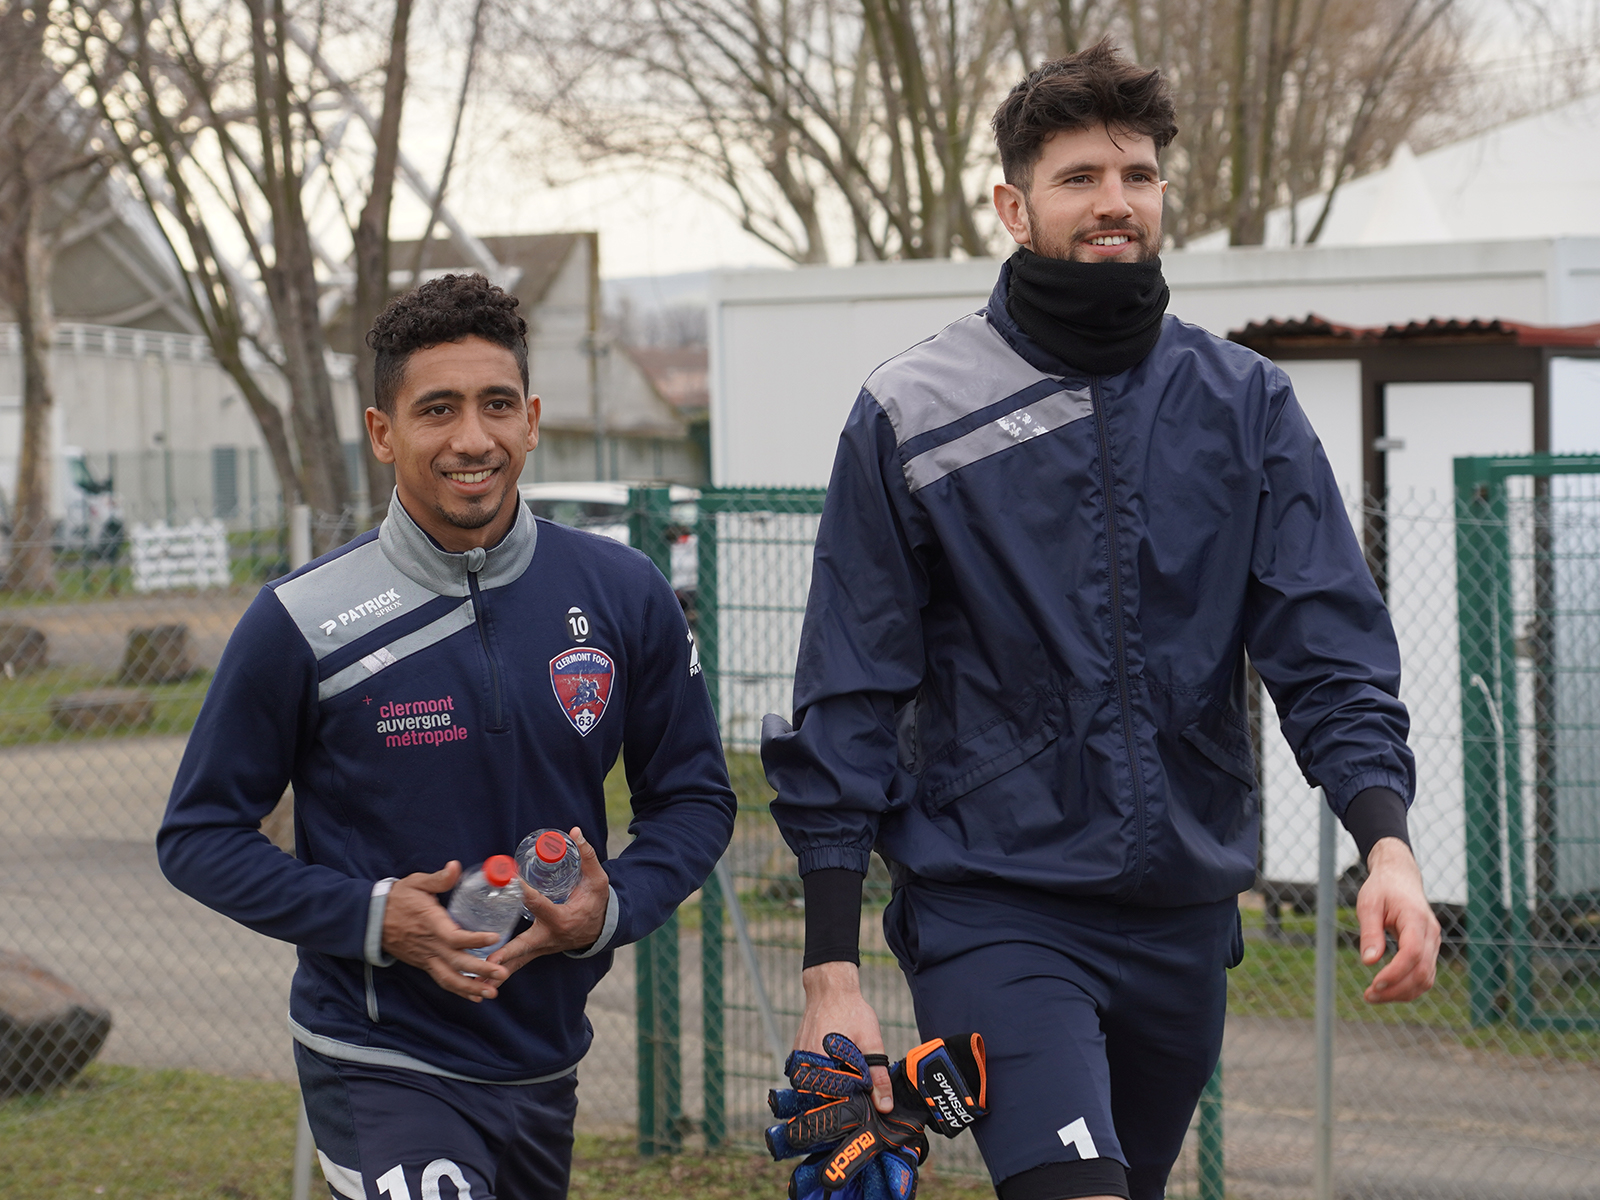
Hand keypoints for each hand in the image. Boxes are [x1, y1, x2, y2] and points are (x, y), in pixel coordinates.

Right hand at [381, 861, 507, 1001]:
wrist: (371, 919)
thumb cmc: (398, 898)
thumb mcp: (417, 883)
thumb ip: (438, 879)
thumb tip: (455, 866)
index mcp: (432, 924)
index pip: (455, 936)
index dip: (475, 939)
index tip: (495, 938)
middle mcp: (431, 945)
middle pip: (457, 963)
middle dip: (481, 971)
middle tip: (502, 974)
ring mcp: (427, 957)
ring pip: (449, 978)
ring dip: (470, 988)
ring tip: (492, 994)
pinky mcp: (424, 964)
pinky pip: (442, 980)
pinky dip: (458, 990)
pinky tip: (475, 996)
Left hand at [486, 828, 609, 976]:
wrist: (602, 929)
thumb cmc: (597, 902)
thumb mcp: (598, 880)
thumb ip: (587, 856)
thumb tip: (574, 832)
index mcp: (562, 918)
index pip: (539, 904)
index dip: (524, 892)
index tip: (509, 881)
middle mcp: (550, 937)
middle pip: (524, 946)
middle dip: (507, 954)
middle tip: (489, 961)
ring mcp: (543, 948)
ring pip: (518, 961)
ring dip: (498, 971)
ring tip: (477, 980)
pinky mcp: (537, 952)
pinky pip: (518, 963)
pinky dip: (501, 971)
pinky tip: (481, 980)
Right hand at [798, 961, 892, 1113]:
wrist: (830, 989)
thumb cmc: (851, 1012)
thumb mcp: (871, 1043)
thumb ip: (878, 1076)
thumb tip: (885, 1106)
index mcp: (822, 1069)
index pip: (834, 1106)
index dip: (852, 1108)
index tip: (863, 1106)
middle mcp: (805, 1069)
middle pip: (823, 1100)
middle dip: (841, 1099)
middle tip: (856, 1089)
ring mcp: (798, 1063)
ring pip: (815, 1090)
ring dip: (831, 1089)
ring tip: (846, 1075)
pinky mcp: (797, 1057)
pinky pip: (809, 1077)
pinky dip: (823, 1077)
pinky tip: (836, 1066)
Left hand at [1357, 838, 1440, 1002]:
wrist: (1400, 877)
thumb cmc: (1382, 888)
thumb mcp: (1368, 904)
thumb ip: (1370, 932)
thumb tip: (1368, 962)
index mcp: (1416, 919)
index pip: (1412, 953)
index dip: (1395, 973)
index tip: (1373, 984)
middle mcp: (1431, 933)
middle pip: (1422, 972)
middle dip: (1396, 989)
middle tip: (1368, 996)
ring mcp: (1433, 943)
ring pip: (1426, 978)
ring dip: (1402, 993)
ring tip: (1374, 996)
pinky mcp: (1429, 949)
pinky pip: (1424, 975)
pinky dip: (1408, 987)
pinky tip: (1387, 990)